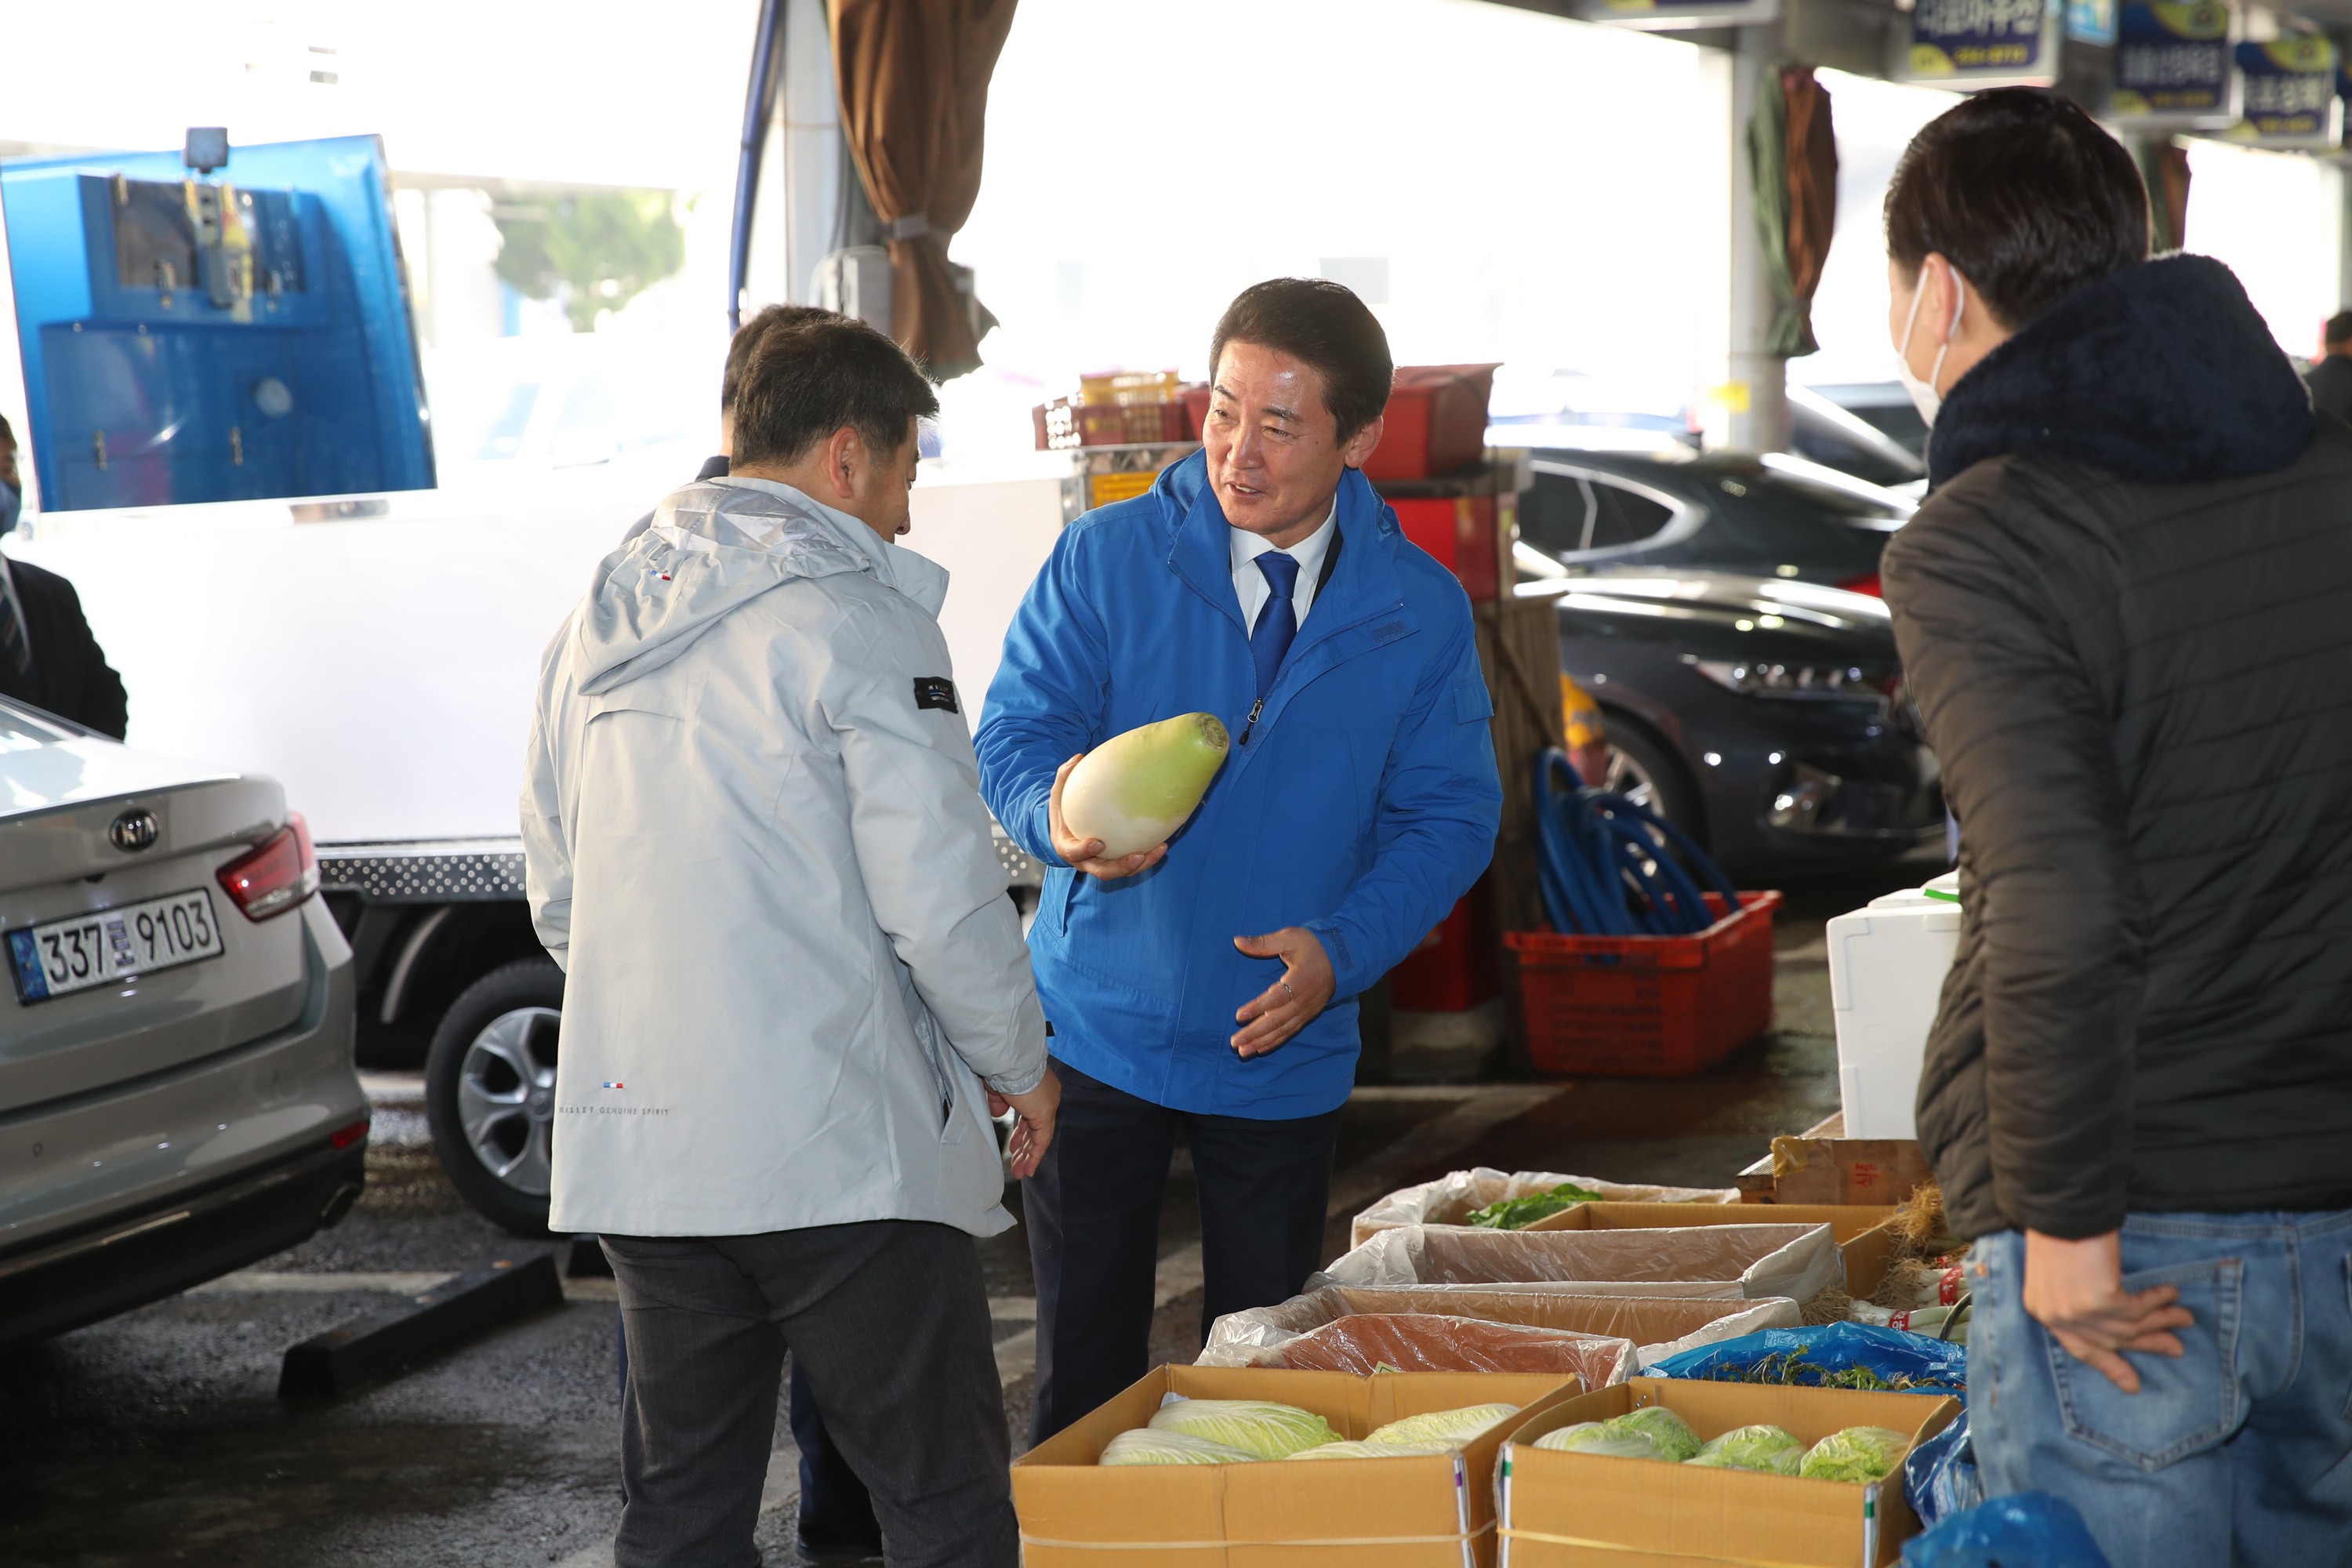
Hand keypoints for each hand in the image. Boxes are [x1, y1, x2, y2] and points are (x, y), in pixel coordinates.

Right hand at [988, 1068, 1060, 1179]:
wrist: (1009, 1063)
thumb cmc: (1000, 1069)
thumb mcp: (996, 1088)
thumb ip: (998, 1102)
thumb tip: (998, 1114)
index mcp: (1036, 1088)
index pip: (1031, 1115)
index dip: (1022, 1132)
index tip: (1014, 1145)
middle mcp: (1047, 1096)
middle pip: (1036, 1128)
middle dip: (1024, 1147)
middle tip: (1016, 1161)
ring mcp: (1048, 1105)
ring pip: (1039, 1137)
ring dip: (1028, 1156)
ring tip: (1019, 1172)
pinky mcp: (1045, 1115)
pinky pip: (1042, 1141)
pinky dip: (1035, 1156)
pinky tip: (1028, 1169)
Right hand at [1049, 755, 1165, 879]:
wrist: (1066, 832)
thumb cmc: (1063, 811)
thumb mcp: (1058, 794)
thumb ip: (1065, 777)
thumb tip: (1078, 757)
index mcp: (1067, 847)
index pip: (1073, 853)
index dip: (1085, 850)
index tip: (1099, 843)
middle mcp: (1084, 861)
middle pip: (1102, 871)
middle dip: (1120, 866)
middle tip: (1138, 856)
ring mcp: (1101, 865)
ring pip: (1121, 871)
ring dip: (1141, 865)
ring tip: (1159, 850)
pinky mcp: (1116, 863)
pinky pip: (1132, 865)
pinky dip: (1148, 858)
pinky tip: (1163, 845)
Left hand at [1230, 928, 1335, 1057]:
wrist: (1343, 958)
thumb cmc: (1313, 946)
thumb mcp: (1289, 937)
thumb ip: (1263, 943)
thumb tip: (1237, 941)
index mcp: (1300, 980)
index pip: (1277, 997)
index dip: (1258, 1007)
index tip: (1239, 1016)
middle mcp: (1304, 999)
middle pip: (1278, 1020)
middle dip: (1255, 1033)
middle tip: (1234, 1042)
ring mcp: (1307, 1010)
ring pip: (1283, 1029)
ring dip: (1262, 1042)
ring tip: (1243, 1051)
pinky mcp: (1308, 1015)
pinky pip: (1291, 1031)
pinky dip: (1275, 1042)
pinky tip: (1260, 1049)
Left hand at [2022, 1228, 2193, 1392]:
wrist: (2059, 1206)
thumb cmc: (2059, 1230)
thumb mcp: (2058, 1271)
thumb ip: (2077, 1296)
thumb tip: (2110, 1309)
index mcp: (2042, 1310)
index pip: (2080, 1348)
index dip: (2109, 1365)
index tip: (2133, 1384)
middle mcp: (2057, 1317)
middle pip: (2111, 1340)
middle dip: (2147, 1343)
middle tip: (2176, 1349)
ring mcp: (2077, 1312)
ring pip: (2130, 1326)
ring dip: (2161, 1322)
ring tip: (2185, 1319)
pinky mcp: (2099, 1302)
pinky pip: (2138, 1308)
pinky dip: (2158, 1301)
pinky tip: (2171, 1294)